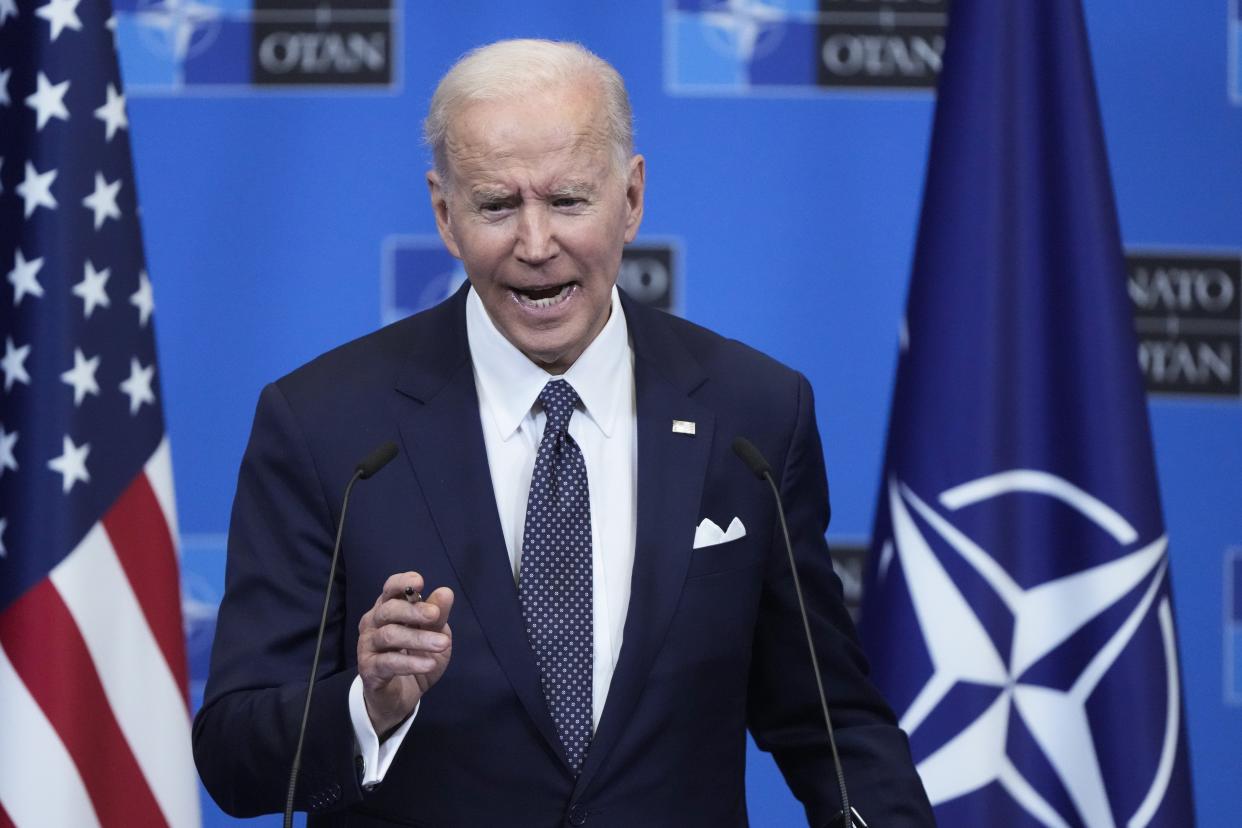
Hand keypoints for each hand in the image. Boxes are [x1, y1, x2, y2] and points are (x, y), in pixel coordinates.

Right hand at [356, 572, 453, 736]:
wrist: (401, 696)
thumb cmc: (416, 657)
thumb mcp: (434, 635)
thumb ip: (438, 616)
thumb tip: (446, 592)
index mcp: (389, 609)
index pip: (389, 589)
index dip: (402, 583)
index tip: (420, 582)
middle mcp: (374, 624)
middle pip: (388, 610)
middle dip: (413, 611)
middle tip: (435, 615)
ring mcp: (368, 646)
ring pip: (390, 636)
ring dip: (418, 639)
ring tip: (443, 644)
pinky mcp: (369, 670)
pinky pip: (388, 663)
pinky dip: (411, 662)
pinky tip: (429, 664)